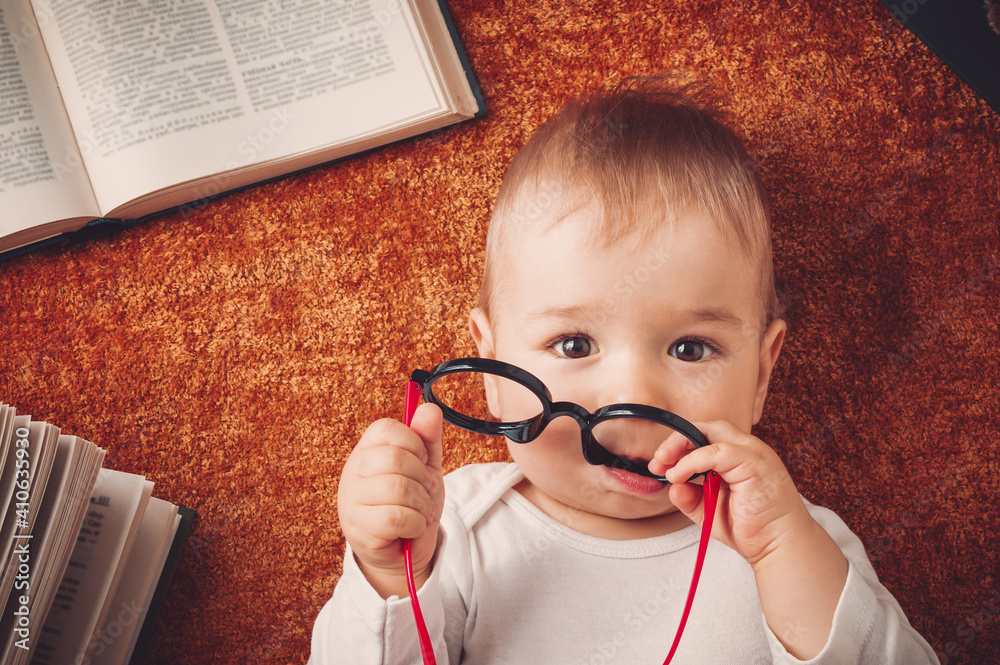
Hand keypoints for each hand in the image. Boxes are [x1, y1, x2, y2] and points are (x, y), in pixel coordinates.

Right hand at [337, 403, 444, 598]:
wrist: (404, 550)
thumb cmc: (411, 502)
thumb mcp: (425, 466)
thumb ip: (427, 438)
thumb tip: (430, 408)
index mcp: (367, 450)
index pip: (387, 429)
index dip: (414, 444)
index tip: (422, 460)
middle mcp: (354, 471)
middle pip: (395, 459)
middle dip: (422, 477)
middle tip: (427, 489)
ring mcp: (352, 500)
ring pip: (397, 489)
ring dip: (422, 504)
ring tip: (422, 511)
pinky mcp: (358, 529)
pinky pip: (395, 518)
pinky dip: (415, 523)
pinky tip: (413, 527)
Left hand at [649, 421, 847, 657]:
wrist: (779, 548)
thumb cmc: (751, 529)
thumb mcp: (708, 511)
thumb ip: (689, 497)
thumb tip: (671, 484)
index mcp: (738, 456)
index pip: (705, 435)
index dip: (679, 444)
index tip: (659, 464)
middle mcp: (747, 449)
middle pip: (706, 427)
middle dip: (676, 440)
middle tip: (657, 460)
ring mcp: (753, 453)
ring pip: (711, 433)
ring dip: (681, 447)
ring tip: (665, 467)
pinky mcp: (755, 463)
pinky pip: (717, 452)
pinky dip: (693, 461)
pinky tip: (679, 474)